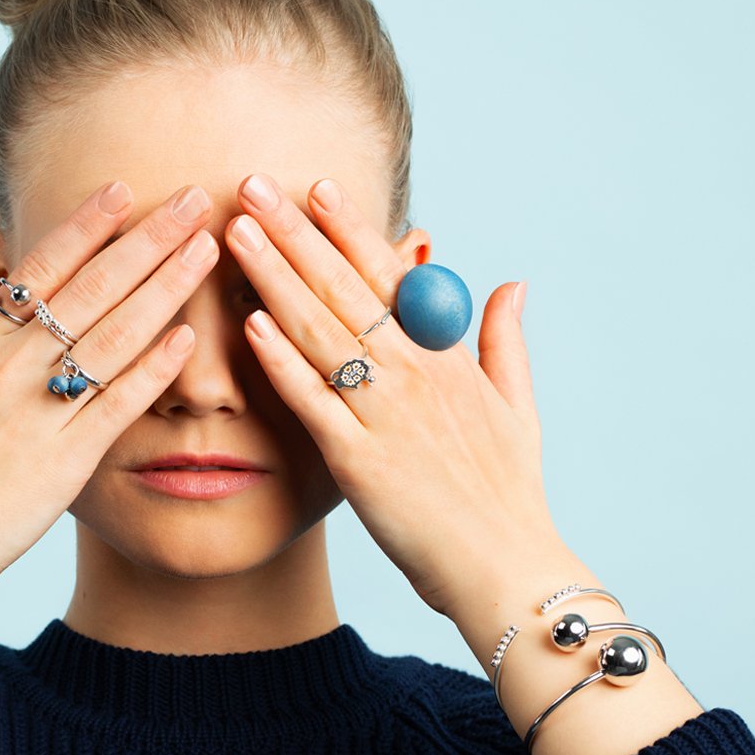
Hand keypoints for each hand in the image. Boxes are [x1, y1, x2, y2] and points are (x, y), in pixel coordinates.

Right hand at [0, 181, 219, 613]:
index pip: (37, 270)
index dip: (84, 227)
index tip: (122, 191)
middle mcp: (7, 370)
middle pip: (90, 288)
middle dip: (146, 239)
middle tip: (192, 199)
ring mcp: (36, 412)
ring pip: (113, 334)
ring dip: (165, 287)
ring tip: (205, 247)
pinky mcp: (62, 462)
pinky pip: (117, 404)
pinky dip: (154, 368)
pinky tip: (190, 337)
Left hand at [226, 172, 559, 622]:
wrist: (505, 570)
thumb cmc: (507, 491)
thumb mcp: (518, 406)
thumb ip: (506, 339)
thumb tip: (511, 281)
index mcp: (447, 357)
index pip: (390, 275)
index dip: (349, 229)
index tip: (315, 187)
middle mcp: (414, 374)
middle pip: (343, 288)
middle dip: (293, 232)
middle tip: (251, 184)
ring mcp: (385, 415)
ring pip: (319, 331)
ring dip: (273, 276)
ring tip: (236, 230)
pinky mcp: (358, 461)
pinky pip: (310, 399)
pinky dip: (279, 359)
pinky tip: (248, 321)